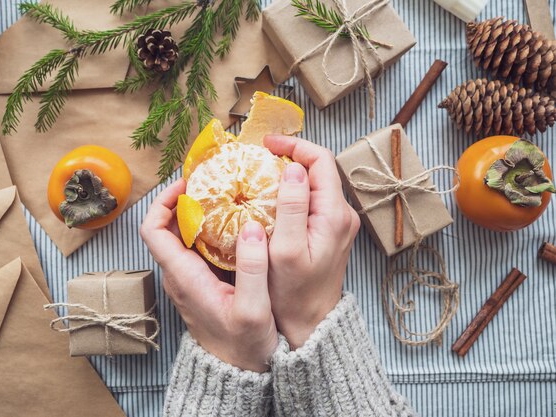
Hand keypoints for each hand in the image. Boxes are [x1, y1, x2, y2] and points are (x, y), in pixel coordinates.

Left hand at [141, 179, 277, 371]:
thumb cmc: (244, 346)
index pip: (153, 230)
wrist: (239, 371)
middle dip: (185, 199)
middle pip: (167, 226)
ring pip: (183, 235)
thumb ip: (251, 269)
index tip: (187, 184)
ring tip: (226, 194)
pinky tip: (236, 221)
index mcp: (183, 277)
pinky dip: (210, 227)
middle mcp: (179, 274)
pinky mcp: (201, 281)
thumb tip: (251, 227)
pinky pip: (197, 246)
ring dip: (198, 212)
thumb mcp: (253, 310)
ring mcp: (189, 278)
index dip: (163, 201)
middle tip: (214, 182)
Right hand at [264, 136, 360, 348]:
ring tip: (259, 173)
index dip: (294, 145)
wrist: (310, 324)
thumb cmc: (293, 294)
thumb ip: (291, 207)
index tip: (265, 145)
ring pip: (313, 184)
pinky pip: (310, 200)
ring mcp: (336, 223)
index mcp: (334, 214)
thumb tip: (293, 168)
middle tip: (257, 157)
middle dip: (289, 156)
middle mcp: (342, 214)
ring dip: (288, 173)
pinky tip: (269, 197)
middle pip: (318, 169)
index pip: (320, 160)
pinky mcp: (328, 232)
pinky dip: (290, 191)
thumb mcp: (286, 251)